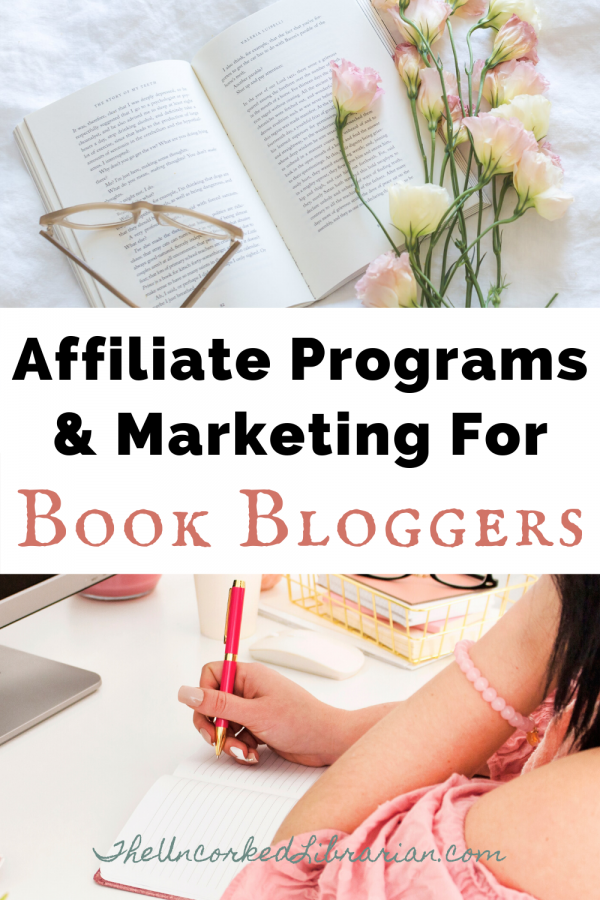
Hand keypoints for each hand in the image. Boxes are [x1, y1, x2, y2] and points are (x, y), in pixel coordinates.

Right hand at [178, 661, 348, 766]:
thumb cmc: (300, 721)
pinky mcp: (260, 726)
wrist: (328, 742)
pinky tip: (255, 754)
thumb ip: (218, 705)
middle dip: (215, 726)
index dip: (205, 695)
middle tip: (218, 741)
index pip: (211, 675)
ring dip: (231, 741)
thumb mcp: (254, 714)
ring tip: (246, 751)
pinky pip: (238, 735)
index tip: (210, 716)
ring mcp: (255, 707)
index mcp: (248, 675)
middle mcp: (249, 688)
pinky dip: (242, 747)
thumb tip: (186, 692)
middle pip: (214, 703)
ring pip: (225, 723)